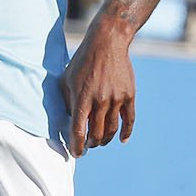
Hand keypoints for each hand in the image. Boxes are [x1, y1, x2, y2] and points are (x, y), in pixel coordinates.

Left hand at [59, 20, 135, 157]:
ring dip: (105, 140)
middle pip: (96, 134)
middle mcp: (100, 100)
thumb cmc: (82, 60)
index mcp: (82, 97)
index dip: (76, 146)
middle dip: (90, 144)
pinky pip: (129, 120)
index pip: (78, 131)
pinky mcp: (129, 95)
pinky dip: (126, 133)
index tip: (76, 153)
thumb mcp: (66, 78)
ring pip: (112, 130)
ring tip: (100, 141)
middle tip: (88, 144)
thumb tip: (68, 120)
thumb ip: (66, 100)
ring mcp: (116, 99)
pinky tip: (122, 140)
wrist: (107, 42)